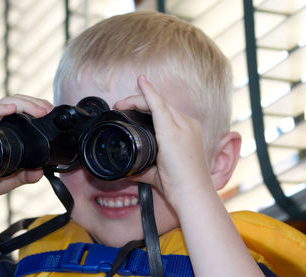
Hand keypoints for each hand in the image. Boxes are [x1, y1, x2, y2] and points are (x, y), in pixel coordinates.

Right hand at [0, 94, 53, 203]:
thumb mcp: (16, 177)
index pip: (24, 109)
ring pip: (5, 103)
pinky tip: (11, 108)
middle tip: (47, 109)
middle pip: (17, 102)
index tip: (50, 109)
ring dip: (23, 103)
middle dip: (34, 102)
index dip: (37, 105)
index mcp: (9, 129)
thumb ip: (29, 174)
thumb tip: (40, 172)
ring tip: (37, 109)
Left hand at [114, 75, 211, 206]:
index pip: (165, 111)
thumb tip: (126, 171)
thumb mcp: (158, 173)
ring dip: (138, 100)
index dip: (148, 104)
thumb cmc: (179, 185)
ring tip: (121, 104)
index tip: (131, 104)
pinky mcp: (174, 132)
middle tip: (120, 105)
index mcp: (186, 132)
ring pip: (158, 104)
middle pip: (161, 104)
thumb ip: (143, 168)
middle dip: (138, 101)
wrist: (193, 194)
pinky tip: (141, 82)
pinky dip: (149, 94)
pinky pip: (159, 107)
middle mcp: (187, 125)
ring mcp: (183, 126)